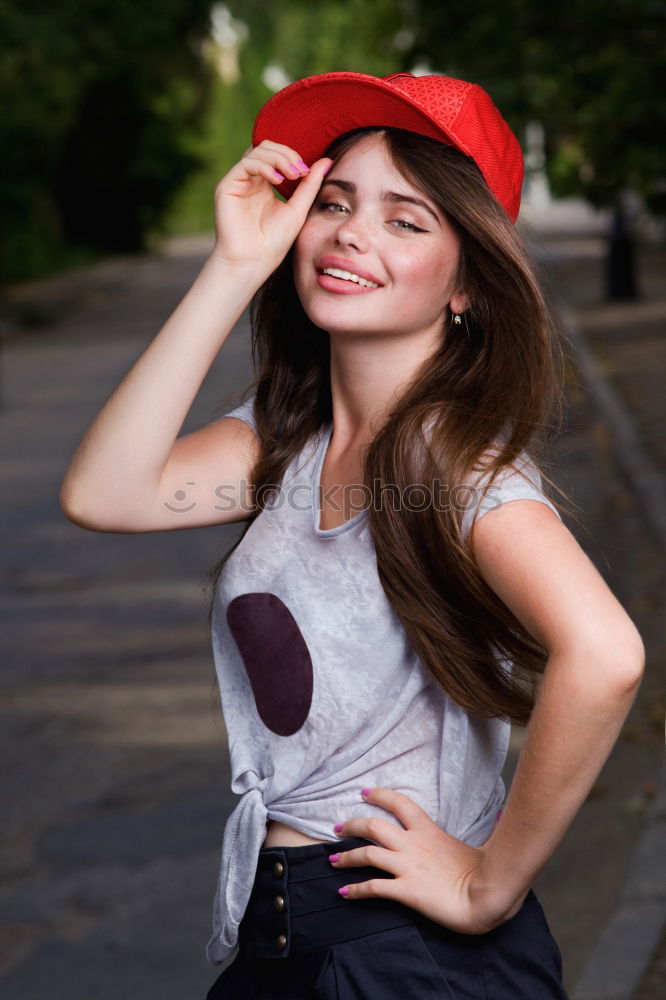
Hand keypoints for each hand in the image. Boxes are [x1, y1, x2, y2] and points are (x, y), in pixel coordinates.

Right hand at [211, 140, 332, 273]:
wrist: (253, 262)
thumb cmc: (274, 242)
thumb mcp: (298, 209)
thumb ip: (310, 185)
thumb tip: (327, 161)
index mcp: (265, 184)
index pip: (277, 155)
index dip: (293, 157)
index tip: (307, 172)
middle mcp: (250, 180)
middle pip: (267, 147)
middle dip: (287, 154)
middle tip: (300, 171)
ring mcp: (238, 182)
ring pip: (257, 151)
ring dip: (279, 158)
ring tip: (292, 175)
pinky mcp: (227, 186)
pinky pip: (246, 163)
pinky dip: (264, 166)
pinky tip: (277, 180)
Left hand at [329, 787, 522, 933]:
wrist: (487, 897)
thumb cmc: (487, 873)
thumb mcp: (478, 845)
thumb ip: (476, 832)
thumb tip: (501, 815)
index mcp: (429, 831)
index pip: (400, 803)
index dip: (379, 795)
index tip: (364, 792)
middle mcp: (413, 845)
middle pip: (373, 825)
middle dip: (352, 825)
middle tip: (337, 828)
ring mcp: (407, 867)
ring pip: (367, 854)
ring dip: (346, 857)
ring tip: (332, 860)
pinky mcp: (406, 890)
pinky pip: (373, 888)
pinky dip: (355, 889)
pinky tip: (344, 892)